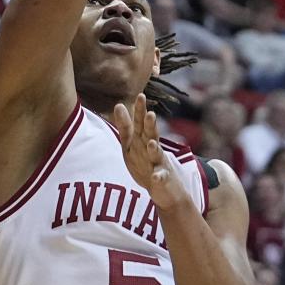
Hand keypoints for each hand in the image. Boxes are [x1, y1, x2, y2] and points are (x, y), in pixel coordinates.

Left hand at [113, 95, 187, 210]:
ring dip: (155, 148)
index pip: (140, 123)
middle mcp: (152, 148)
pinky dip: (159, 177)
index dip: (139, 111)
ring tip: (152, 143)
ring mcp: (159, 162)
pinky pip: (161, 177)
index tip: (141, 95)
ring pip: (157, 154)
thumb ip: (126, 126)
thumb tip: (118, 104)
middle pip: (150, 135)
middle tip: (150, 114)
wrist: (166, 189)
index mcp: (143, 140)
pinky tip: (156, 177)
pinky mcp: (163, 178)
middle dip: (150, 125)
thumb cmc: (146, 163)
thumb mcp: (132, 144)